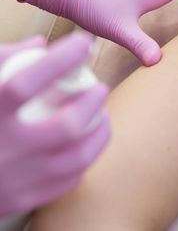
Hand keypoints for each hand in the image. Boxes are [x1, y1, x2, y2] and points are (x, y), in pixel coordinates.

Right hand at [0, 34, 109, 217]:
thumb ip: (1, 61)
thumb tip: (39, 43)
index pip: (25, 82)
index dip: (60, 59)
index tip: (82, 44)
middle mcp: (2, 149)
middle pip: (66, 126)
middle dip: (93, 102)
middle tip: (100, 87)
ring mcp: (14, 179)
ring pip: (77, 157)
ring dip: (100, 133)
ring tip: (102, 116)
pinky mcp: (21, 201)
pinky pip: (68, 180)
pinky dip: (84, 159)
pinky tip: (86, 144)